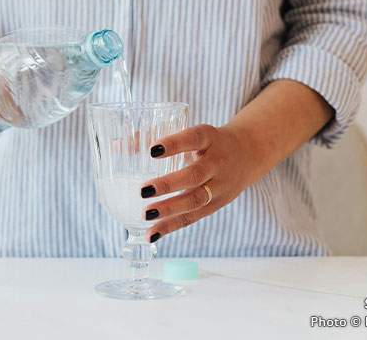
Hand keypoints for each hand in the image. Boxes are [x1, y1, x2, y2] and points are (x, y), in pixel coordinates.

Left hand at [140, 124, 261, 241]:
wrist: (249, 152)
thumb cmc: (208, 142)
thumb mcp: (193, 133)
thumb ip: (156, 138)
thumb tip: (117, 146)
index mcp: (210, 138)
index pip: (194, 139)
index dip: (175, 145)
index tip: (153, 150)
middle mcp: (217, 162)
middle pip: (195, 176)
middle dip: (169, 185)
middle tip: (143, 190)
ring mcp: (219, 186)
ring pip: (195, 200)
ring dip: (169, 210)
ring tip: (145, 214)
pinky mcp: (216, 204)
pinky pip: (193, 217)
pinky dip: (171, 226)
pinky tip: (152, 233)